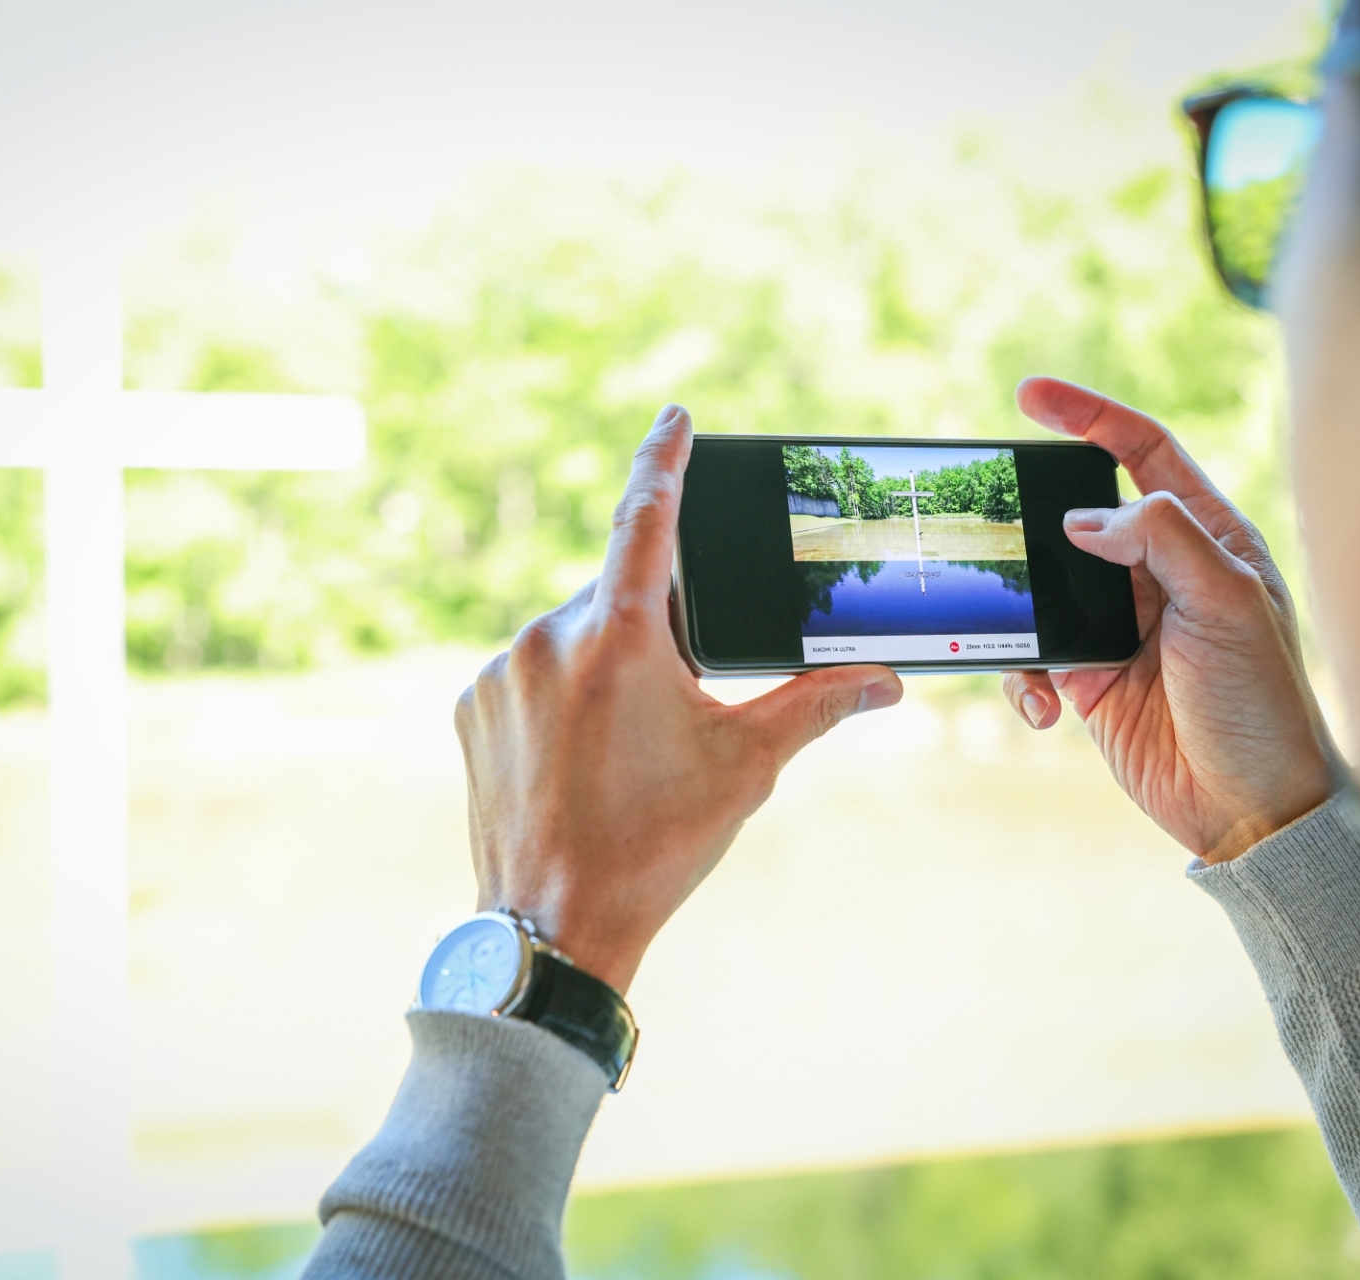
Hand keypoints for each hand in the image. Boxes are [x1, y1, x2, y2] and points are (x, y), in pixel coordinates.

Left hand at [455, 405, 902, 992]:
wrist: (553, 925)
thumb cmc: (655, 845)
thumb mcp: (745, 767)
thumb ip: (815, 706)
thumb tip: (887, 678)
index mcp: (620, 636)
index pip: (644, 516)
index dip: (664, 459)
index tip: (675, 417)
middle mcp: (548, 637)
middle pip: (616, 596)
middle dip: (654, 627)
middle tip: (678, 696)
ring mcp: (501, 673)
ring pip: (570, 637)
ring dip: (606, 663)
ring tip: (627, 747)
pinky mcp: (472, 707)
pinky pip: (528, 673)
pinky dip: (561, 693)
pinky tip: (582, 756)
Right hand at [1002, 378, 1338, 863]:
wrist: (1250, 810)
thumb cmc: (1262, 704)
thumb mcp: (1228, 606)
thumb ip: (1162, 541)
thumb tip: (1085, 513)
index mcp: (1208, 538)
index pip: (1143, 452)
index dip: (1088, 416)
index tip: (1030, 396)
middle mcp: (1160, 574)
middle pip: (1078, 514)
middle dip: (1030, 516)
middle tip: (986, 515)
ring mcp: (1120, 625)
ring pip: (1043, 586)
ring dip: (1019, 609)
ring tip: (1016, 634)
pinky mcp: (1089, 678)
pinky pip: (1031, 655)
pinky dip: (1021, 677)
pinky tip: (1044, 705)